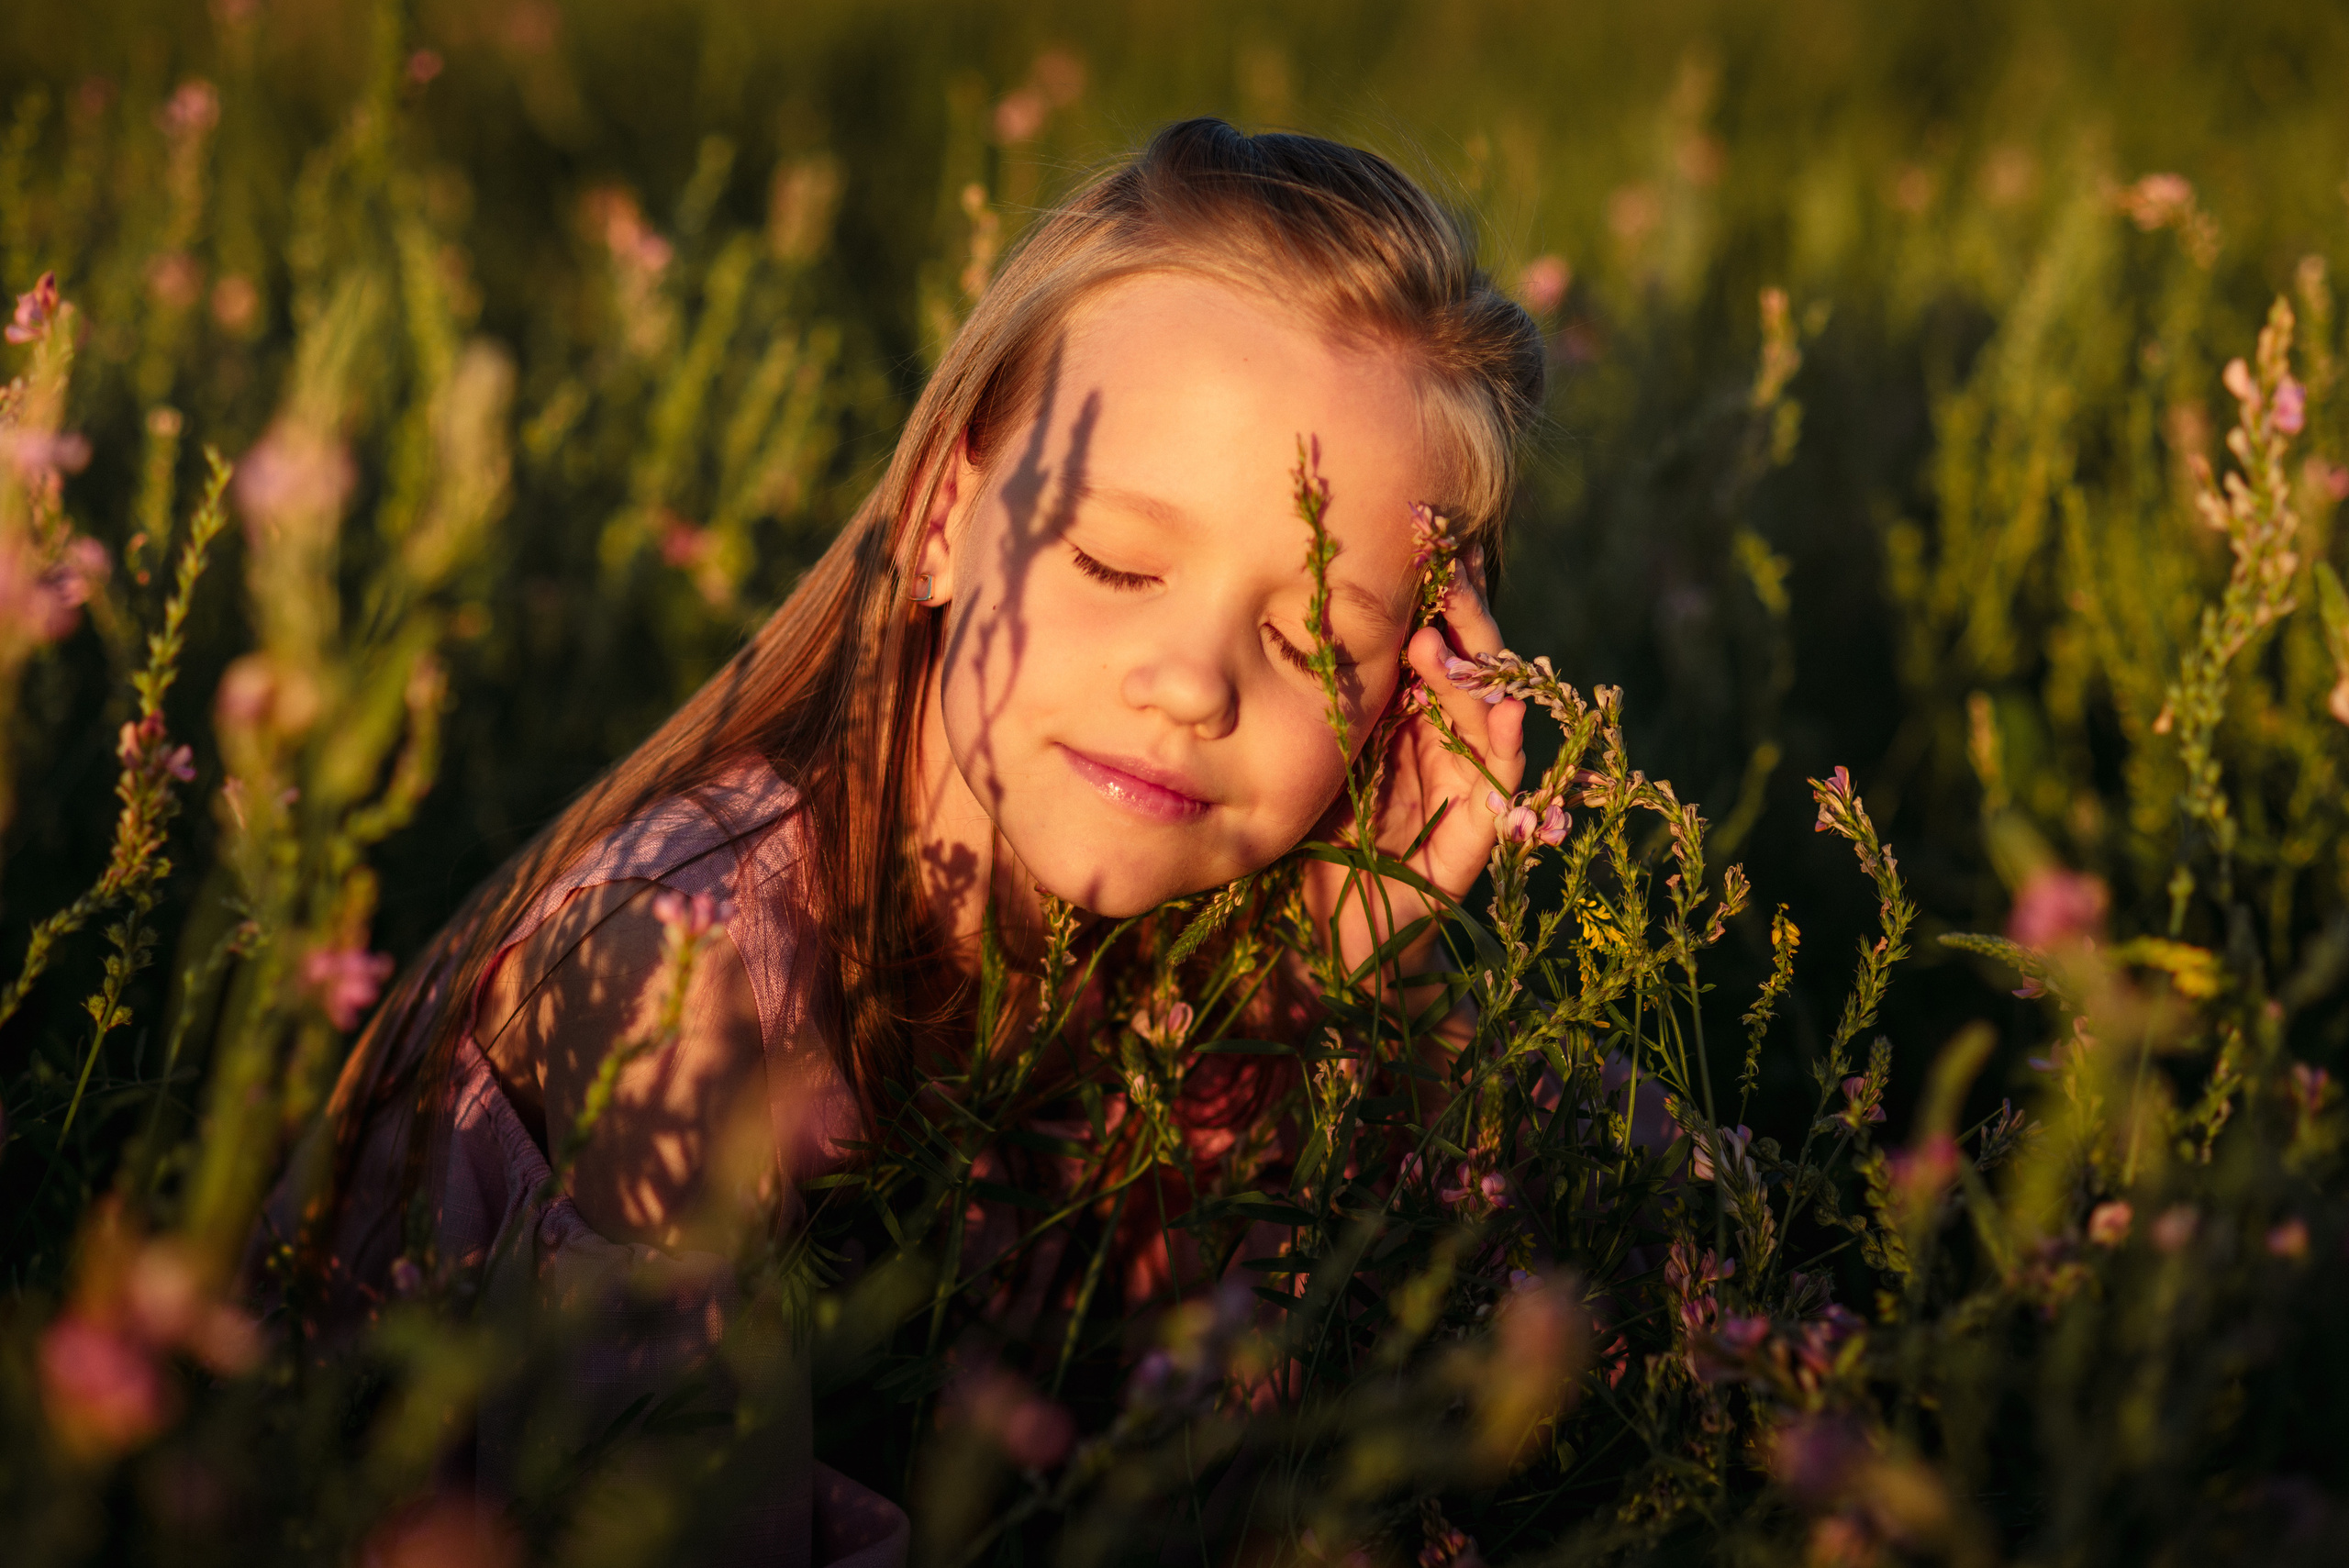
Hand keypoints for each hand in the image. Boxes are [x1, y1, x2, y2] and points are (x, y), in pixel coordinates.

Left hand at [1300, 562, 1525, 993]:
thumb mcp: (1313, 758)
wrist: (1333, 942)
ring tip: (1449, 640)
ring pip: (1486, 720)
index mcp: (1407, 725)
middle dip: (1463, 619)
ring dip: (1474, 678)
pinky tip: (1501, 713)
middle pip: (1468, 671)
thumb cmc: (1320, 846)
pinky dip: (1501, 751)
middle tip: (1449, 571)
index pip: (1431, 646)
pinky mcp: (1468, 847)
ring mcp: (1462, 796)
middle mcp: (1442, 752)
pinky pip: (1496, 793)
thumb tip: (1287, 625)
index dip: (1436, 596)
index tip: (1426, 541)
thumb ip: (1320, 703)